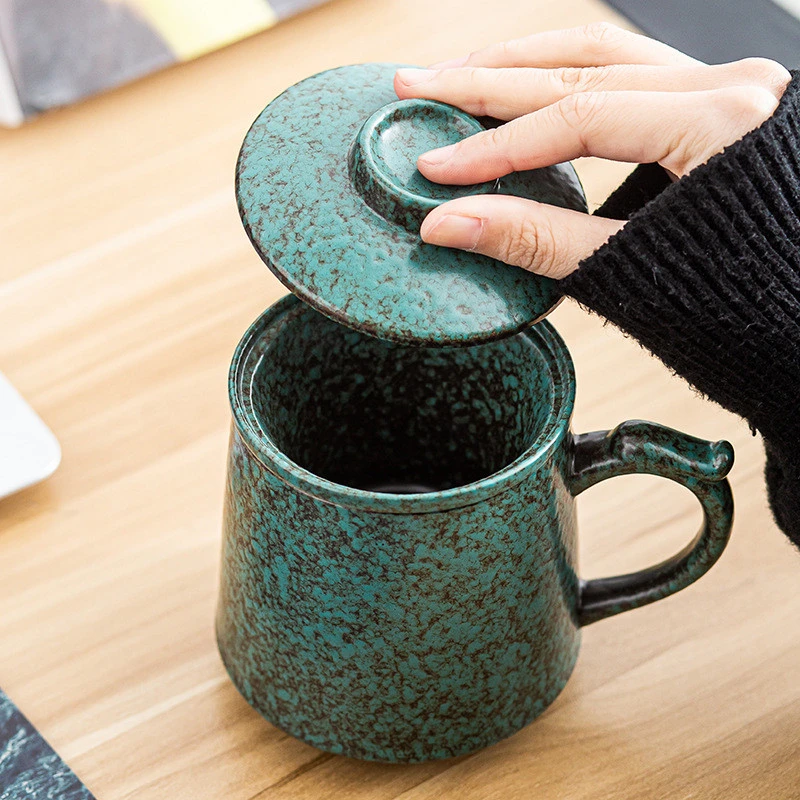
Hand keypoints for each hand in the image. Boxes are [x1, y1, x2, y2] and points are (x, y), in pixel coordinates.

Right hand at [394, 24, 790, 277]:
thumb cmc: (749, 310)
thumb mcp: (631, 274)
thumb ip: (538, 242)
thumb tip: (449, 222)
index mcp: (720, 123)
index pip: (576, 118)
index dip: (494, 148)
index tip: (434, 168)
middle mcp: (729, 88)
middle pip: (582, 66)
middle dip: (490, 80)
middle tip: (419, 85)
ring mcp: (728, 91)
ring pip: (606, 54)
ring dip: (526, 62)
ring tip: (461, 76)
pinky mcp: (718, 109)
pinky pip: (633, 73)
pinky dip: (570, 76)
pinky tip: (528, 88)